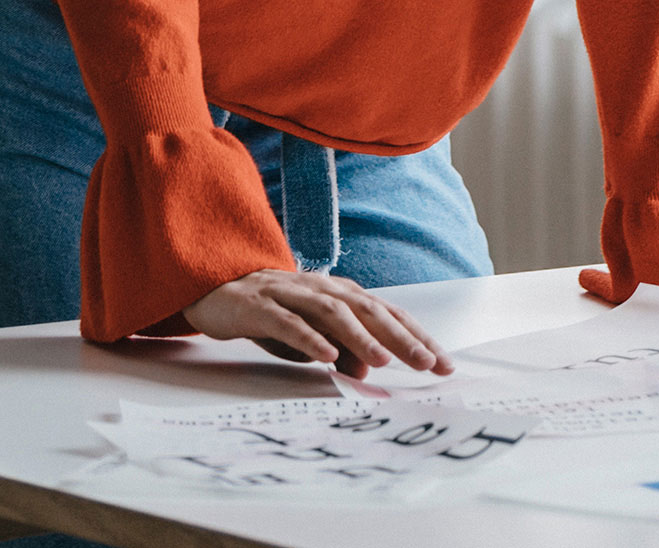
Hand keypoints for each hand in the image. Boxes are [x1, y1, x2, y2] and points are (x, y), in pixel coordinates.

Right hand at [184, 269, 451, 377]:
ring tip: (384, 360)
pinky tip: (327, 356)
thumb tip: (369, 369)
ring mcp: (290, 293)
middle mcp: (321, 289)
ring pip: (332, 313)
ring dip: (361, 337)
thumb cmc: (271, 313)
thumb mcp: (313, 338)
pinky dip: (309, 338)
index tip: (444, 364)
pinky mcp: (260, 305)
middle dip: (400, 338)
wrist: (214, 290)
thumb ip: (342, 350)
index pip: (387, 314)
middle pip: (368, 310)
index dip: (417, 337)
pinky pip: (288, 322)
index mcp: (339, 295)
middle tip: (428, 364)